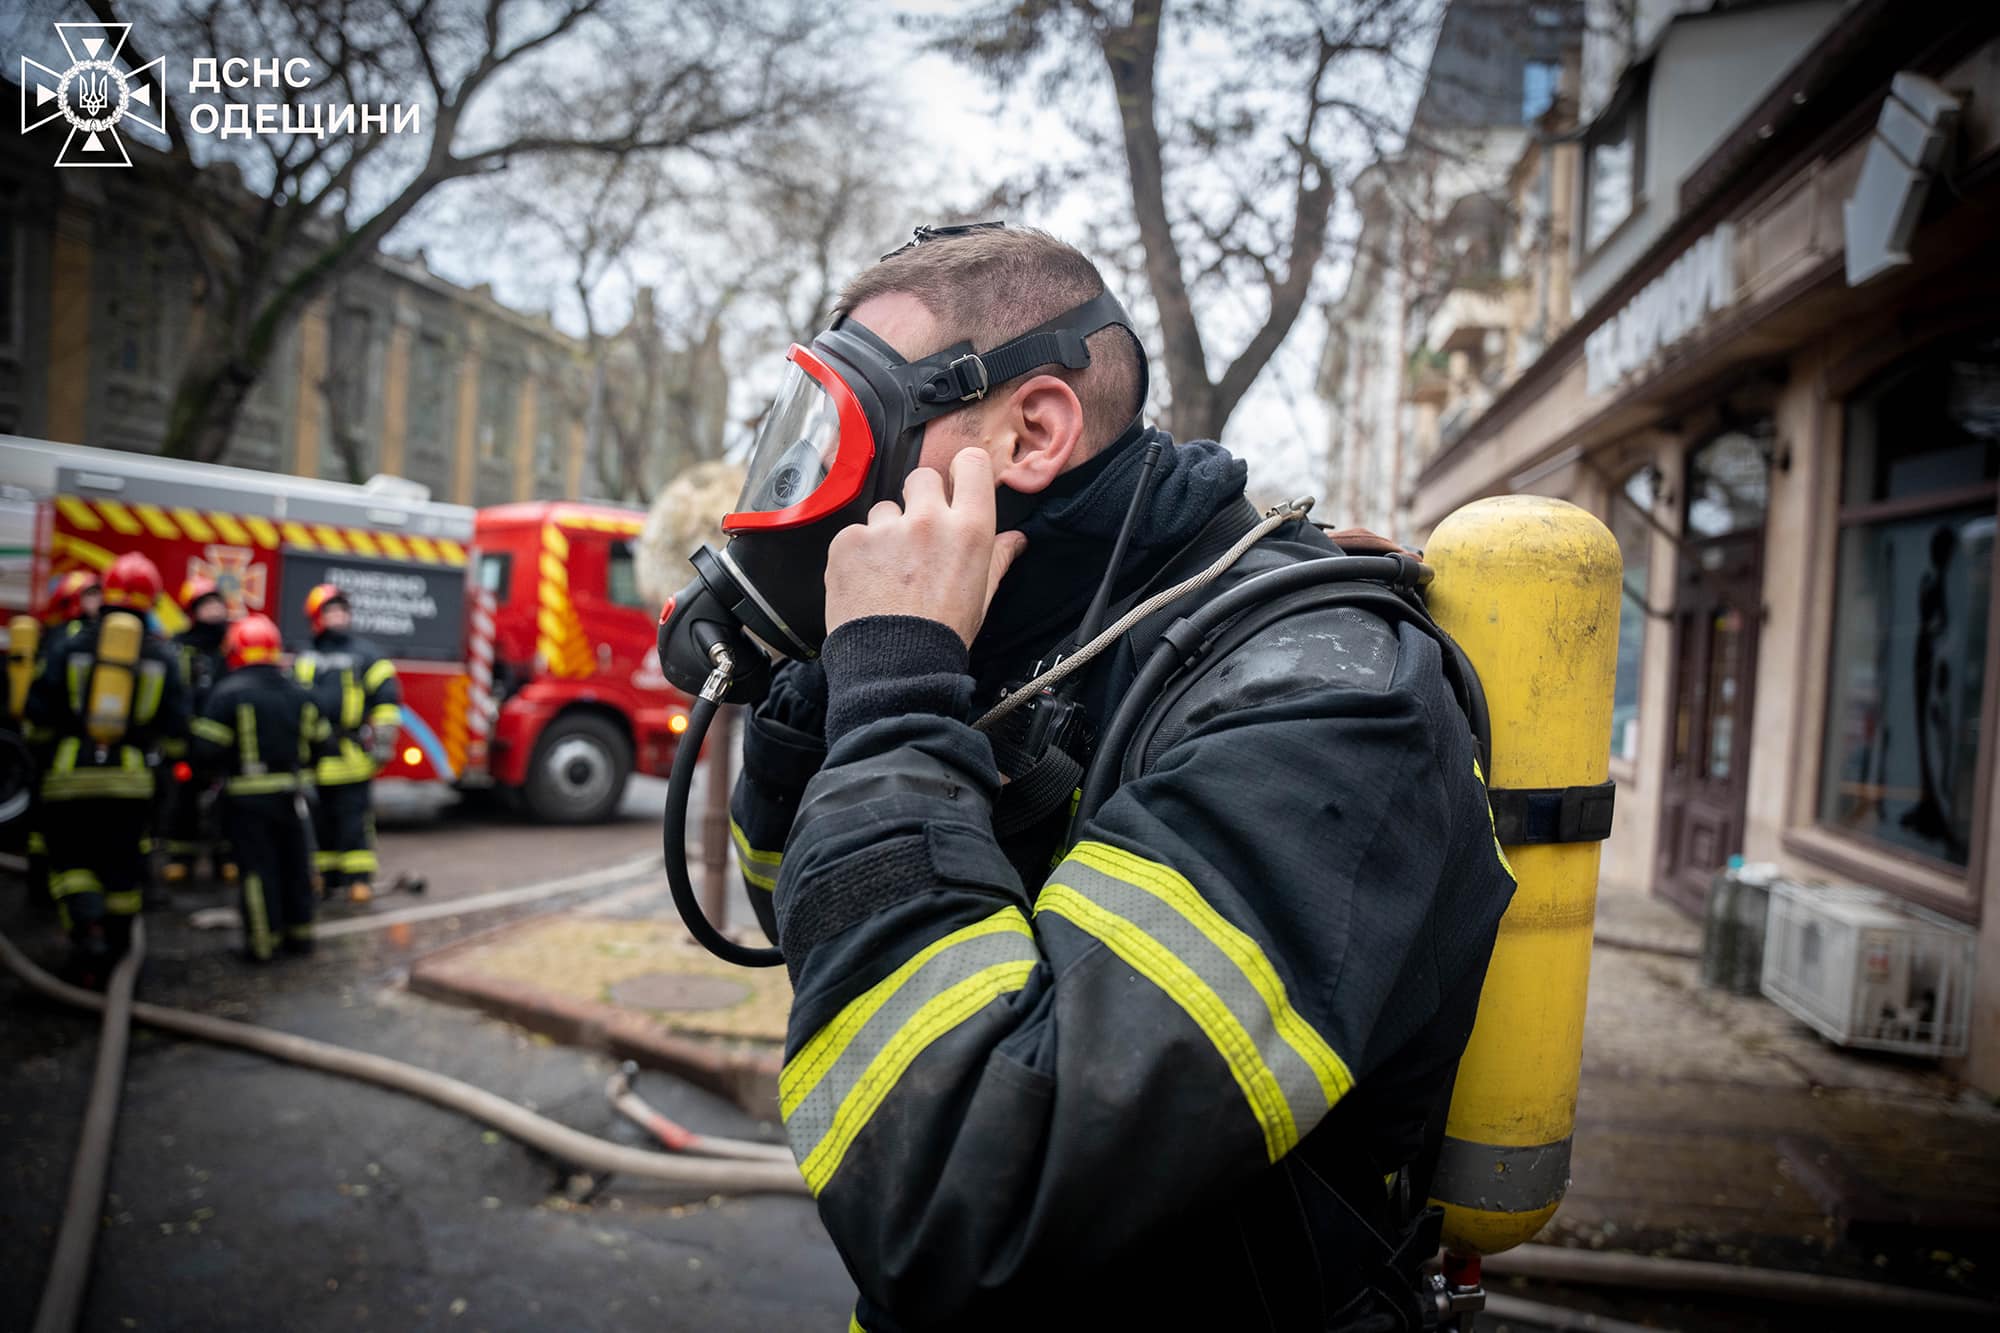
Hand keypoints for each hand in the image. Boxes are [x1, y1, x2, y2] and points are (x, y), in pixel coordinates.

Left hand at [824, 448, 1028, 647]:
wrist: (895, 668)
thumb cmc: (943, 634)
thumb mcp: (982, 596)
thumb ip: (998, 558)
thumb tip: (1016, 540)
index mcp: (969, 529)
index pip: (971, 464)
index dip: (963, 471)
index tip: (955, 485)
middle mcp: (928, 519)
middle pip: (922, 477)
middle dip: (919, 499)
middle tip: (916, 536)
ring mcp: (885, 528)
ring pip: (884, 509)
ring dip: (886, 531)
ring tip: (888, 571)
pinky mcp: (848, 541)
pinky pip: (854, 534)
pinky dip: (857, 554)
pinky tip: (865, 582)